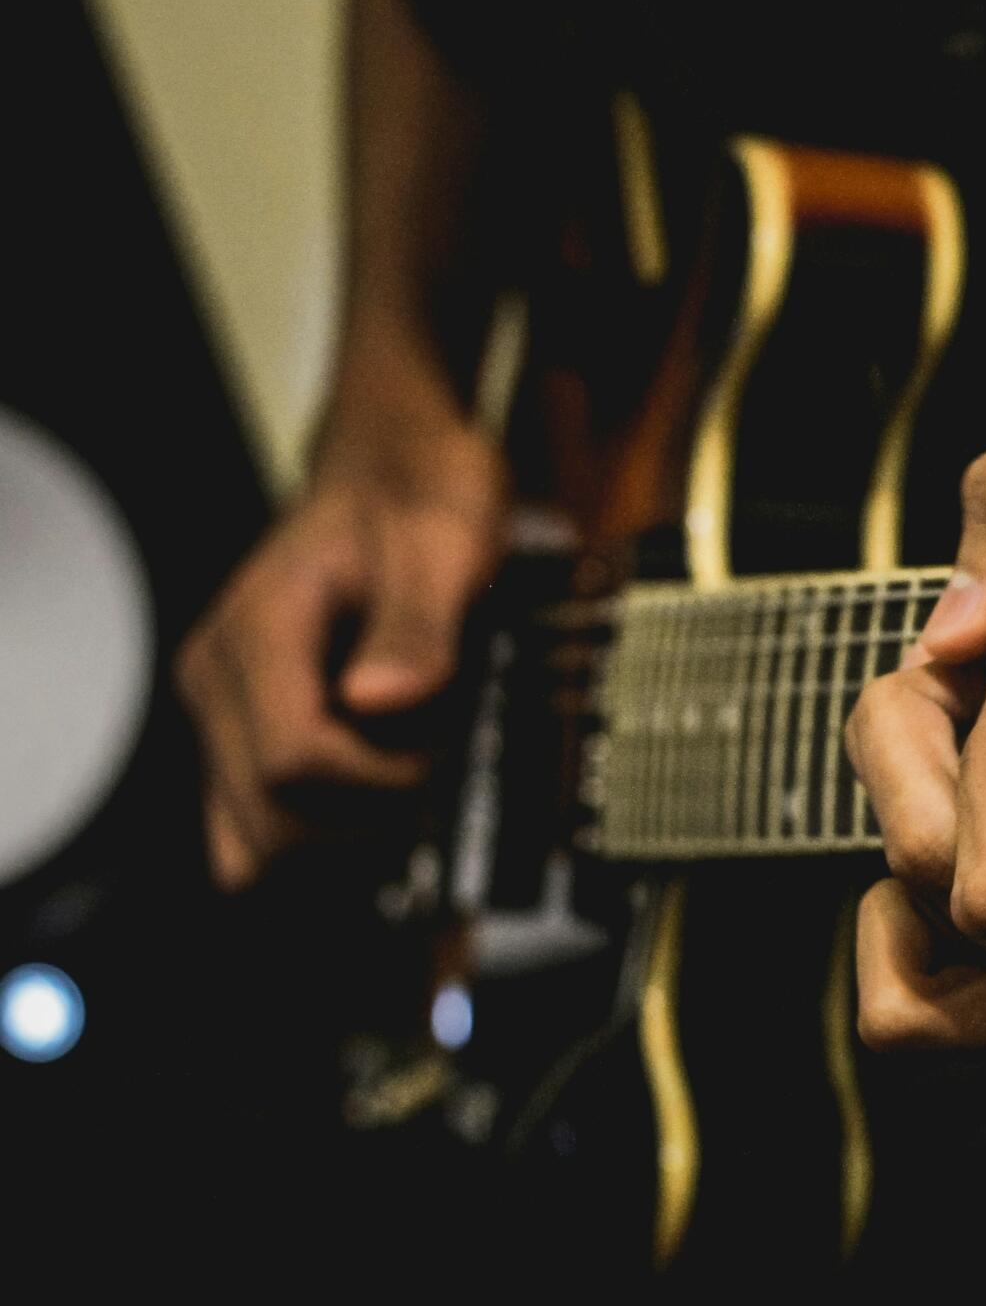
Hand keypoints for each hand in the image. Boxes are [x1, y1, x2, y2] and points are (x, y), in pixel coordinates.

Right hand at [177, 415, 503, 888]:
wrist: (397, 470)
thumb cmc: (423, 497)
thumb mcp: (448, 544)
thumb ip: (418, 624)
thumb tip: (380, 701)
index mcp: (258, 631)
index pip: (293, 765)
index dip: (380, 778)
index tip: (439, 741)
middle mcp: (217, 676)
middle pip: (271, 818)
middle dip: (366, 806)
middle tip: (430, 742)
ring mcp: (221, 706)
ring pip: (259, 835)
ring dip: (346, 819)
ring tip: (403, 746)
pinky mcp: (240, 728)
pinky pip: (257, 820)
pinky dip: (321, 820)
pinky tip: (371, 776)